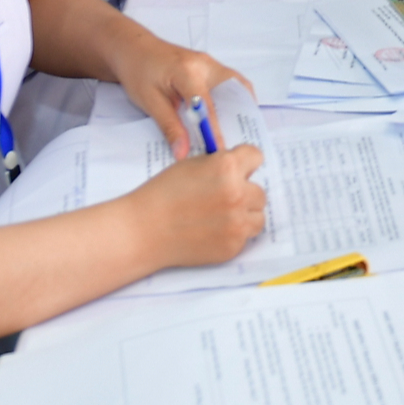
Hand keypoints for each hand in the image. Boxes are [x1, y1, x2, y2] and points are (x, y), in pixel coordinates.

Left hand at [104, 26, 248, 157]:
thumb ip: (169, 126)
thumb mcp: (149, 102)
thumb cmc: (137, 71)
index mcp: (187, 71)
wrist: (133, 48)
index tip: (218, 151)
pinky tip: (224, 117)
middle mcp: (205, 64)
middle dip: (238, 116)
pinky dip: (230, 99)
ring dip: (237, 107)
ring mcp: (209, 63)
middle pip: (233, 90)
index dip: (214, 131)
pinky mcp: (209, 66)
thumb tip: (183, 152)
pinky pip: (228, 83)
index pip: (207, 106)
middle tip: (235, 140)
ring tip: (233, 131)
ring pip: (235, 85)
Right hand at [128, 144, 268, 269]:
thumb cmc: (164, 193)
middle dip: (244, 192)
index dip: (245, 163)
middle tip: (221, 198)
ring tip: (221, 216)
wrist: (144, 229)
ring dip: (245, 215)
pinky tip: (212, 231)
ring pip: (258, 216)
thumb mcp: (193, 164)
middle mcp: (238, 194)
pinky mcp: (233, 246)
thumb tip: (241, 167)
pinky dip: (233, 234)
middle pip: (259, 191)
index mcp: (228, 167)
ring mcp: (237, 223)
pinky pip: (245, 236)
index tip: (238, 169)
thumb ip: (220, 164)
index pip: (256, 157)